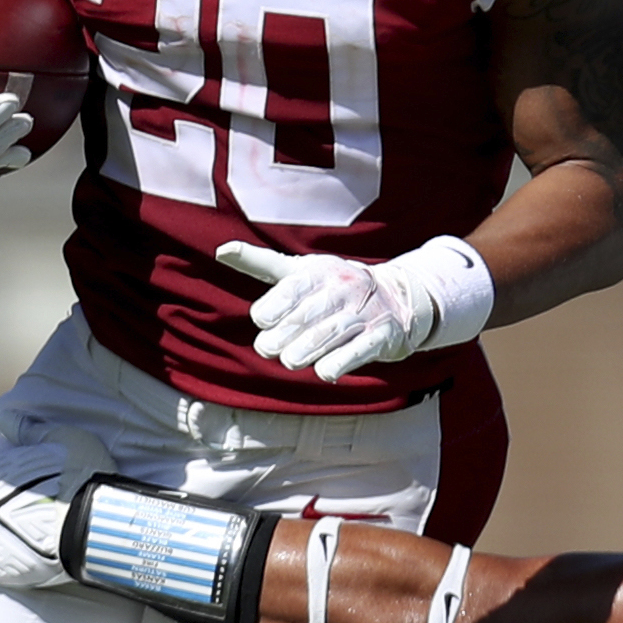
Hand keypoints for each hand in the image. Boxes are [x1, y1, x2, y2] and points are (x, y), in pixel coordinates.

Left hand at [214, 236, 493, 380]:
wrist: (401, 298)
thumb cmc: (336, 286)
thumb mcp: (301, 270)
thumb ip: (261, 263)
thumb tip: (221, 250)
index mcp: (320, 271)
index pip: (293, 288)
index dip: (273, 307)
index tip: (262, 320)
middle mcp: (344, 288)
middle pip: (308, 316)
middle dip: (285, 335)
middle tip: (267, 349)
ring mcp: (365, 312)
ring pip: (331, 334)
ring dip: (306, 351)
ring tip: (290, 361)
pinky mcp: (382, 335)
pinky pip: (359, 351)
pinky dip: (340, 363)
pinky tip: (324, 372)